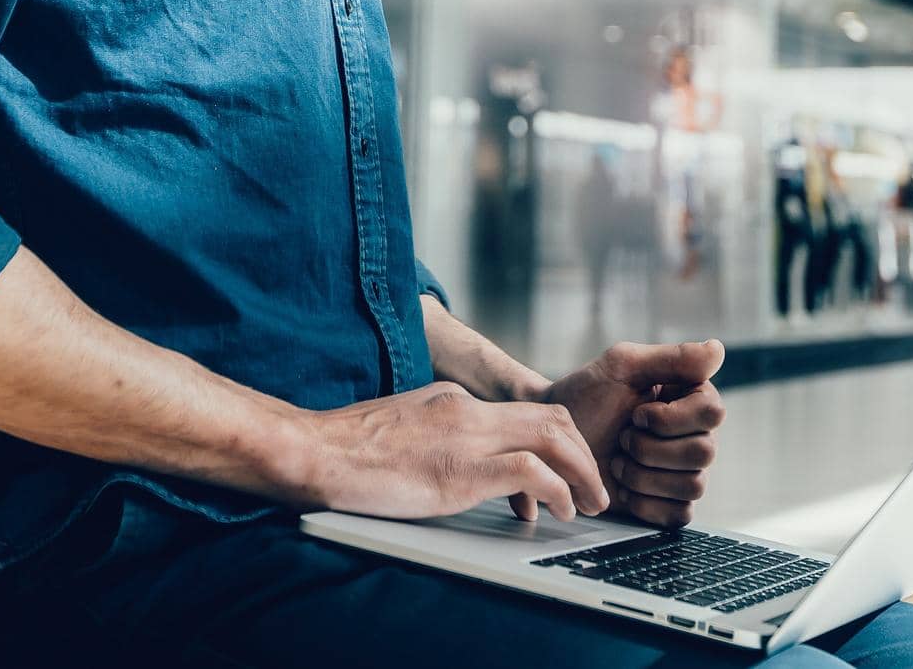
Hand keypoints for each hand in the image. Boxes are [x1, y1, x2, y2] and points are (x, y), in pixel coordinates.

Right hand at [288, 381, 609, 522]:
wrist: (315, 451)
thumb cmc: (347, 449)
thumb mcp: (403, 428)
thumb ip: (436, 435)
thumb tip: (454, 460)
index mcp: (455, 401)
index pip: (526, 413)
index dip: (559, 442)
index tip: (570, 470)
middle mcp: (468, 410)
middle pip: (552, 418)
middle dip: (584, 453)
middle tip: (597, 487)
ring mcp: (466, 437)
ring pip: (552, 437)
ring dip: (582, 472)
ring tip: (592, 502)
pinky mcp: (460, 470)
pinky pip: (530, 472)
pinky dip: (557, 490)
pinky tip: (561, 511)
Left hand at [526, 339, 725, 527]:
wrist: (554, 439)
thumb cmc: (586, 395)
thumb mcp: (622, 366)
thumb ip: (671, 357)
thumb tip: (718, 349)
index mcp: (691, 397)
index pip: (712, 412)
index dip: (669, 418)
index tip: (636, 412)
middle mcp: (694, 434)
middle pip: (703, 452)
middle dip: (650, 448)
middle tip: (622, 438)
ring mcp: (683, 471)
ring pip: (692, 486)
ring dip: (644, 474)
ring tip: (618, 460)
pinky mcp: (669, 504)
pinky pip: (679, 515)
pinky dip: (645, 503)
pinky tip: (623, 486)